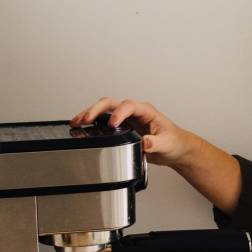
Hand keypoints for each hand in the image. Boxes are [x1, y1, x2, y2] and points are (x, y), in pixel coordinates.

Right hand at [70, 97, 193, 167]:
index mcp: (146, 111)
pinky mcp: (122, 127)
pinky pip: (103, 120)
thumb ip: (156, 143)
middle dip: (97, 110)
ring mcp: (127, 118)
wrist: (175, 148)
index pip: (129, 106)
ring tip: (76, 122)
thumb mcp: (167, 144)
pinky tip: (81, 128)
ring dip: (90, 114)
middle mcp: (134, 112)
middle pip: (111, 103)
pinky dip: (92, 122)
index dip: (119, 112)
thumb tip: (145, 142)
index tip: (112, 124)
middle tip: (85, 120)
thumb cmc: (174, 142)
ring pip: (104, 110)